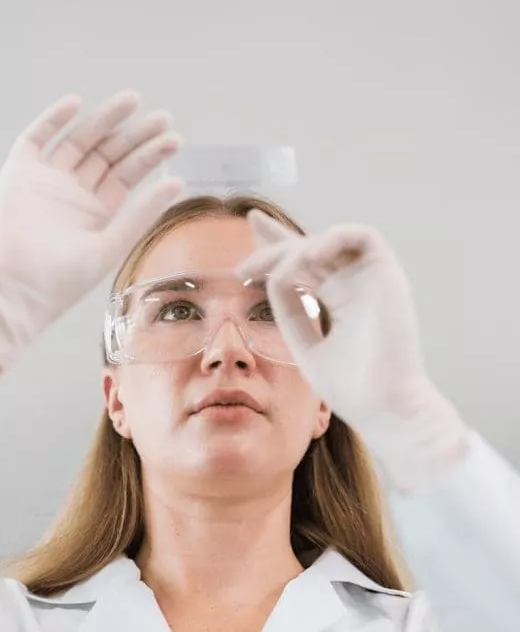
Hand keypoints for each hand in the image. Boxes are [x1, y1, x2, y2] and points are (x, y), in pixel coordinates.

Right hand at [0, 90, 183, 367]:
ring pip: (79, 140)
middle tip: (162, 117)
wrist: (14, 291)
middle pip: (108, 153)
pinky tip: (77, 104)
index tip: (173, 139)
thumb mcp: (110, 246)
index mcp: (98, 211)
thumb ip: (140, 214)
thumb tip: (177, 183)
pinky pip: (36, 139)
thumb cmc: (63, 280)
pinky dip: (53, 121)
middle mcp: (75, 192)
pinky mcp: (19, 174)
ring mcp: (47, 180)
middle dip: (134, 135)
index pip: (128, 174)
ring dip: (104, 120)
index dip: (150, 155)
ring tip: (131, 101)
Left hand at [237, 211, 468, 490]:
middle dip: (273, 249)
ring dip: (300, 249)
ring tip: (281, 274)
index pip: (304, 263)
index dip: (276, 241)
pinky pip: (362, 236)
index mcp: (337, 300)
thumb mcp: (305, 345)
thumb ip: (289, 312)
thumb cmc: (350, 387)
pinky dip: (334, 238)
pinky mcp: (388, 275)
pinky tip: (309, 258)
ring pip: (328, 242)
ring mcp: (370, 279)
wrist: (382, 406)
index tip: (249, 225)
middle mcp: (353, 285)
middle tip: (244, 269)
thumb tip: (271, 279)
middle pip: (309, 248)